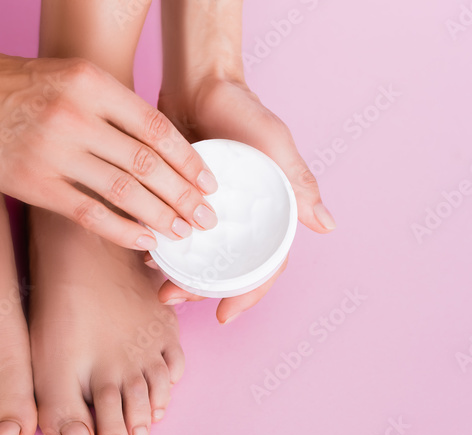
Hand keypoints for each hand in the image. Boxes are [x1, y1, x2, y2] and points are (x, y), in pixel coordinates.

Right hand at [0, 52, 218, 250]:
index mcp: (90, 82)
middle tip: (207, 217)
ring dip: (160, 216)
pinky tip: (144, 241)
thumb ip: (104, 104)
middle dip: (184, 195)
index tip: (208, 181)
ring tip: (184, 234)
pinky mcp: (33, 183)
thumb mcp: (63, 75)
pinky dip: (122, 229)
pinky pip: (89, 213)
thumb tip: (149, 143)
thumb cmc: (5, 83)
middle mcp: (76, 115)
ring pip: (124, 190)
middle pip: (147, 162)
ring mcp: (54, 151)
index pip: (156, 126)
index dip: (188, 159)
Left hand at [154, 77, 335, 322]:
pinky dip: (161, 246)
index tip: (225, 314)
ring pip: (195, 256)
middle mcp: (237, 218)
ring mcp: (206, 211)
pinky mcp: (178, 199)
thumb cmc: (244, 109)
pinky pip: (171, 232)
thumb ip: (299, 182)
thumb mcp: (275, 144)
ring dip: (178, 274)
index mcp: (267, 213)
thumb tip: (326, 226)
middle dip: (200, 289)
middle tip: (174, 297)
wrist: (200, 81)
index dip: (248, 294)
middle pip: (223, 268)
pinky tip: (145, 251)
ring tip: (158, 282)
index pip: (263, 266)